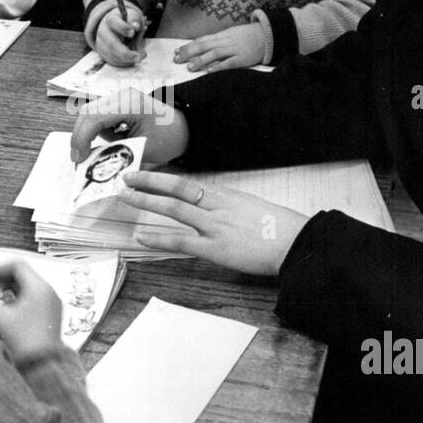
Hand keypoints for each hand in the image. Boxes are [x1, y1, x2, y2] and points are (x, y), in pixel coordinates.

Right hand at [0, 259, 62, 364]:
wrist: (44, 372)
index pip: (15, 266)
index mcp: (40, 289)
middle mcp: (48, 295)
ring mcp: (49, 308)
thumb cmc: (22, 345)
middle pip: (18, 278)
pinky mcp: (47, 321)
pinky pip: (26, 306)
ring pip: (21, 293)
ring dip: (0, 298)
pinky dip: (9, 308)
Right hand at [69, 87, 188, 165]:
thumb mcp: (142, 152)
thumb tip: (91, 163)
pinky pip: (97, 115)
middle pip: (87, 112)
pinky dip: (94, 130)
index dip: (81, 138)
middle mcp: (122, 95)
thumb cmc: (169, 139)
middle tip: (79, 159)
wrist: (183, 128)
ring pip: (89, 113)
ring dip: (86, 133)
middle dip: (79, 136)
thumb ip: (115, 155)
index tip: (79, 158)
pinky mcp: (117, 102)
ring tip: (89, 153)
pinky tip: (104, 143)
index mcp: (131, 104)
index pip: (95, 117)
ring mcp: (119, 96)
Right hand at [94, 8, 147, 67]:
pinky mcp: (103, 54)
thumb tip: (136, 26)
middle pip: (112, 44)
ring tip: (140, 56)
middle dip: (126, 53)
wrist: (113, 26)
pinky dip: (124, 62)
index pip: (114, 23)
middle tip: (139, 57)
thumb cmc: (125, 21)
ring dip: (128, 59)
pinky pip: (113, 61)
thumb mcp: (132, 16)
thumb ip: (135, 20)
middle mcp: (103, 32)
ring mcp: (101, 44)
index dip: (123, 28)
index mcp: (111, 20)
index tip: (133, 32)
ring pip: (113, 55)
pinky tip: (132, 59)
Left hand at [119, 170, 308, 274]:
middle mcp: (218, 205)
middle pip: (177, 188)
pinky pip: (180, 240)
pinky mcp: (215, 248)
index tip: (147, 174)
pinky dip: (158, 237)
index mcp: (228, 195)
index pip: (189, 182)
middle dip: (148, 182)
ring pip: (174, 208)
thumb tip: (215, 211)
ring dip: (147, 201)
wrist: (297, 243)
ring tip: (126, 196)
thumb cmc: (281, 229)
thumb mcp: (254, 209)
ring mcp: (215, 225)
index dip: (164, 178)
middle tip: (126, 177)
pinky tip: (141, 235)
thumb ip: (231, 209)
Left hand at [174, 23, 268, 71]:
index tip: (176, 52)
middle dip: (189, 52)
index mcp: (221, 35)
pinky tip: (209, 71)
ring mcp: (234, 49)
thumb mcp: (231, 34)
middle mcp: (225, 41)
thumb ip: (217, 41)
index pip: (201, 40)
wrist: (267, 35)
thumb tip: (202, 47)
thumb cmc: (247, 36)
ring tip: (190, 67)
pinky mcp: (242, 58)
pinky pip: (229, 63)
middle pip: (204, 46)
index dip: (188, 46)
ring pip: (214, 54)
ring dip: (201, 60)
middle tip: (177, 59)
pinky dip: (218, 66)